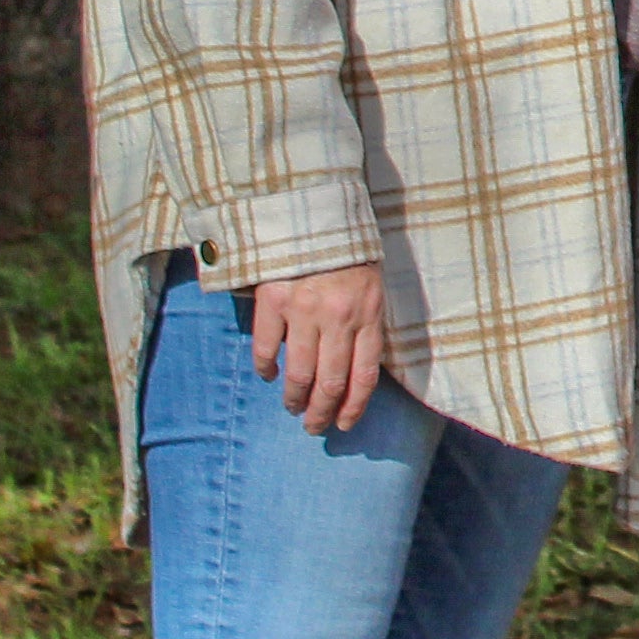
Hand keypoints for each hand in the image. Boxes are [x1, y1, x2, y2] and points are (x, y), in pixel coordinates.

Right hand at [245, 263, 388, 434]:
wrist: (314, 211)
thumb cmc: (348, 252)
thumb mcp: (372, 285)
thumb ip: (367, 323)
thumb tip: (358, 370)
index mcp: (368, 313)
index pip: (364, 376)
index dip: (354, 407)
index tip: (344, 424)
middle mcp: (338, 317)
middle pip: (331, 383)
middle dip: (322, 413)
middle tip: (314, 427)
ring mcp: (304, 310)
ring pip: (299, 374)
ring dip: (295, 398)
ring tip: (293, 408)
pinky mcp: (273, 300)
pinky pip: (267, 348)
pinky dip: (266, 368)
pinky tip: (268, 375)